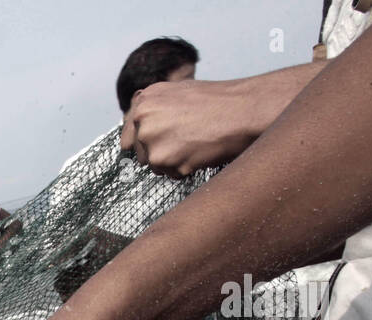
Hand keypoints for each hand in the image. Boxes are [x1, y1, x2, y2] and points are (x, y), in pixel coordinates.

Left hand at [120, 79, 255, 177]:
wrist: (242, 110)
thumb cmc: (216, 101)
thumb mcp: (176, 93)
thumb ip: (154, 110)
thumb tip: (140, 130)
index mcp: (144, 101)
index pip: (129, 137)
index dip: (144, 144)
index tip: (156, 146)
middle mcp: (143, 120)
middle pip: (141, 154)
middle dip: (159, 153)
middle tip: (185, 141)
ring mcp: (152, 141)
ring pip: (155, 166)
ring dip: (172, 162)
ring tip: (194, 144)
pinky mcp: (165, 160)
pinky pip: (170, 175)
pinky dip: (184, 170)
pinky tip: (199, 152)